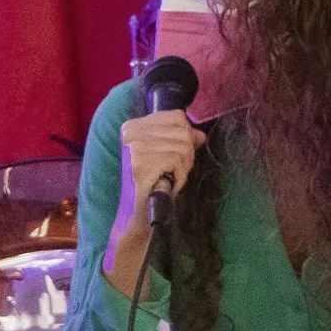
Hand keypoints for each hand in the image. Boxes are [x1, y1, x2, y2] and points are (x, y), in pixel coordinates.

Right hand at [112, 108, 207, 239]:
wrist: (137, 214)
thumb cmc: (152, 183)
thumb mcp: (165, 155)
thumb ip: (180, 140)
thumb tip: (199, 134)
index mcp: (132, 126)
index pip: (176, 116)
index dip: (184, 136)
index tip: (173, 156)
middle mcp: (130, 134)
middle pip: (182, 131)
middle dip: (185, 154)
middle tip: (171, 172)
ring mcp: (134, 149)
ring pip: (183, 146)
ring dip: (182, 167)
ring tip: (167, 178)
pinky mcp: (141, 164)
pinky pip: (178, 160)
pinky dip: (179, 176)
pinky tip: (167, 184)